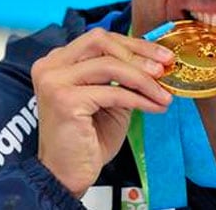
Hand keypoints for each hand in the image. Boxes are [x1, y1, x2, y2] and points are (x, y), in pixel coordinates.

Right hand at [31, 27, 174, 196]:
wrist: (67, 174)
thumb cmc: (87, 139)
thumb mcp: (110, 100)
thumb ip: (124, 77)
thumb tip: (156, 62)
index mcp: (59, 61)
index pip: (100, 39)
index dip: (134, 44)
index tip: (162, 55)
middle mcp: (51, 66)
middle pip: (102, 42)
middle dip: (138, 53)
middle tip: (164, 68)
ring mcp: (55, 82)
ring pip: (110, 65)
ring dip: (143, 79)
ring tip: (163, 93)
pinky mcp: (65, 100)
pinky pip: (112, 91)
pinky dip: (138, 98)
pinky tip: (154, 107)